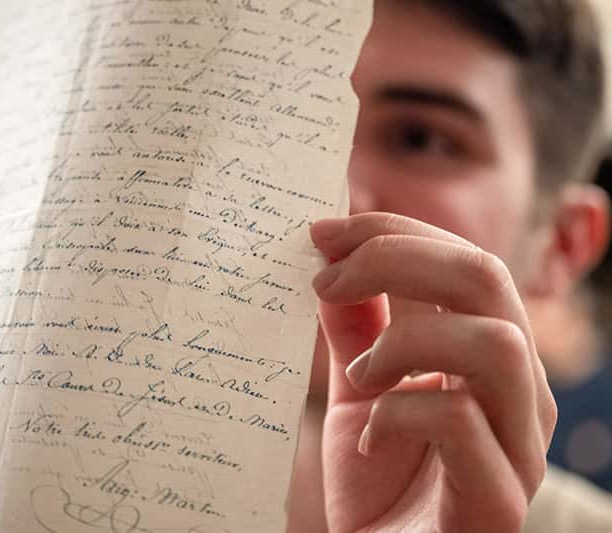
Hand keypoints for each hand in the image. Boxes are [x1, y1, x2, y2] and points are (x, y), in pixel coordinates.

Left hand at [310, 213, 556, 532]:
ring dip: (405, 340)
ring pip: (495, 344)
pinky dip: (399, 414)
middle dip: (395, 258)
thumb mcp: (359, 389)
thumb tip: (331, 261)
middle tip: (325, 276)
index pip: (462, 258)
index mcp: (488, 352)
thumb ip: (355, 328)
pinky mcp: (497, 500)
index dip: (393, 232)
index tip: (323, 232)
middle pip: (485, 277)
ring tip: (357, 375)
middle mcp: (517, 389)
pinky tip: (368, 437)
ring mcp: (517, 445)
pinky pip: (461, 423)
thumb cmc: (380, 480)